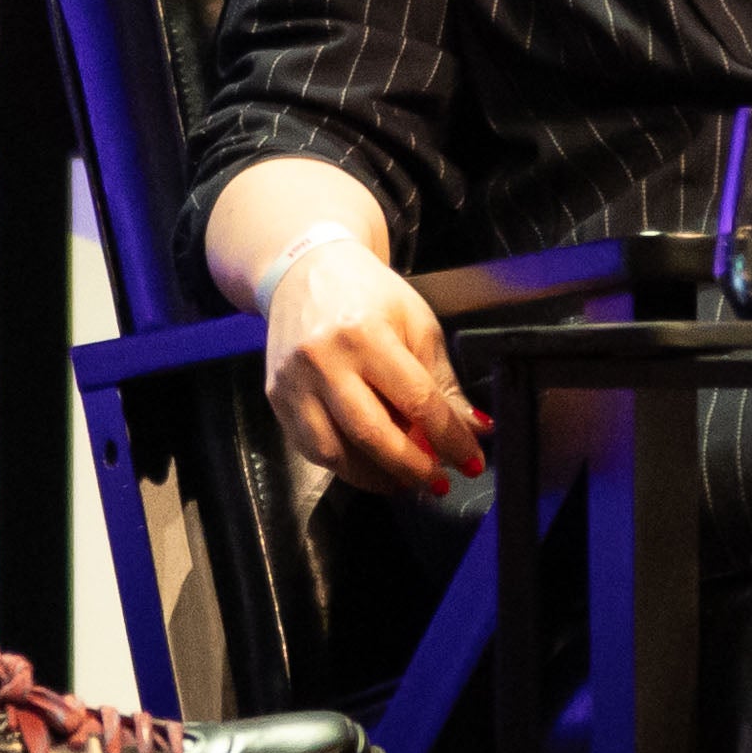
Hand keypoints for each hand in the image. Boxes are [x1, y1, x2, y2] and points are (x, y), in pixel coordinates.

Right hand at [260, 237, 489, 494]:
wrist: (304, 269)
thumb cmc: (368, 294)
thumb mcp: (416, 325)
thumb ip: (443, 383)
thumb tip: (475, 431)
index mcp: (365, 333)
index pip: (416, 401)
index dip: (449, 439)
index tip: (472, 462)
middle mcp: (323, 360)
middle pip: (372, 435)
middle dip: (414, 468)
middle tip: (440, 483)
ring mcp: (293, 382)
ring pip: (335, 453)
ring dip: (376, 476)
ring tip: (406, 479)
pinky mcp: (276, 397)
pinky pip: (311, 448)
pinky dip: (346, 464)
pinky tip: (371, 464)